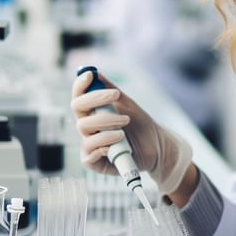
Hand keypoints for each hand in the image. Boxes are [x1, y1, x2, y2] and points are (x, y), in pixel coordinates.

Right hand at [71, 69, 191, 194]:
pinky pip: (89, 154)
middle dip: (97, 100)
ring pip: (84, 129)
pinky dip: (103, 145)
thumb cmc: (140, 125)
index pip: (79, 97)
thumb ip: (111, 90)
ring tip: (125, 125)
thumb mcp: (127, 104)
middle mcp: (88, 128)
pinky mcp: (95, 162)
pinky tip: (117, 144)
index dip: (80, 85)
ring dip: (106, 124)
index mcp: (93, 112)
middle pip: (78, 110)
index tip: (89, 75)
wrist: (156, 146)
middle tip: (118, 96)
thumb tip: (95, 73)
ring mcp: (90, 144)